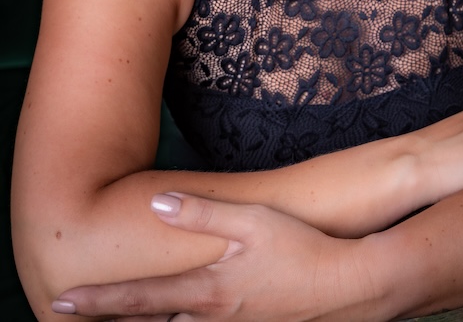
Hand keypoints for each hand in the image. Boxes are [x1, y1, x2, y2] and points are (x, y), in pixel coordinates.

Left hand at [52, 193, 374, 321]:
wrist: (351, 284)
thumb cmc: (301, 246)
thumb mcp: (250, 220)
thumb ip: (200, 213)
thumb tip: (155, 202)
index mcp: (207, 290)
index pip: (139, 299)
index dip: (98, 302)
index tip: (61, 303)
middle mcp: (212, 319)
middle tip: (74, 317)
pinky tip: (180, 320)